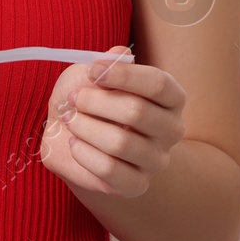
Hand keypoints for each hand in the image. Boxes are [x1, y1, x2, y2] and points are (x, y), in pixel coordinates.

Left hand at [40, 46, 185, 197]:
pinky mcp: (136, 185)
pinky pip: (110, 170)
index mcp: (171, 97)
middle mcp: (171, 129)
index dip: (122, 75)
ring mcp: (156, 160)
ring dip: (86, 127)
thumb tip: (121, 54)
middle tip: (75, 98)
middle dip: (96, 102)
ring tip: (71, 120)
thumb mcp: (93, 73)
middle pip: (138, 112)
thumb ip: (109, 63)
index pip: (157, 84)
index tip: (92, 71)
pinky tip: (75, 143)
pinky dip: (84, 153)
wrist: (68, 134)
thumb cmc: (89, 99)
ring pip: (121, 143)